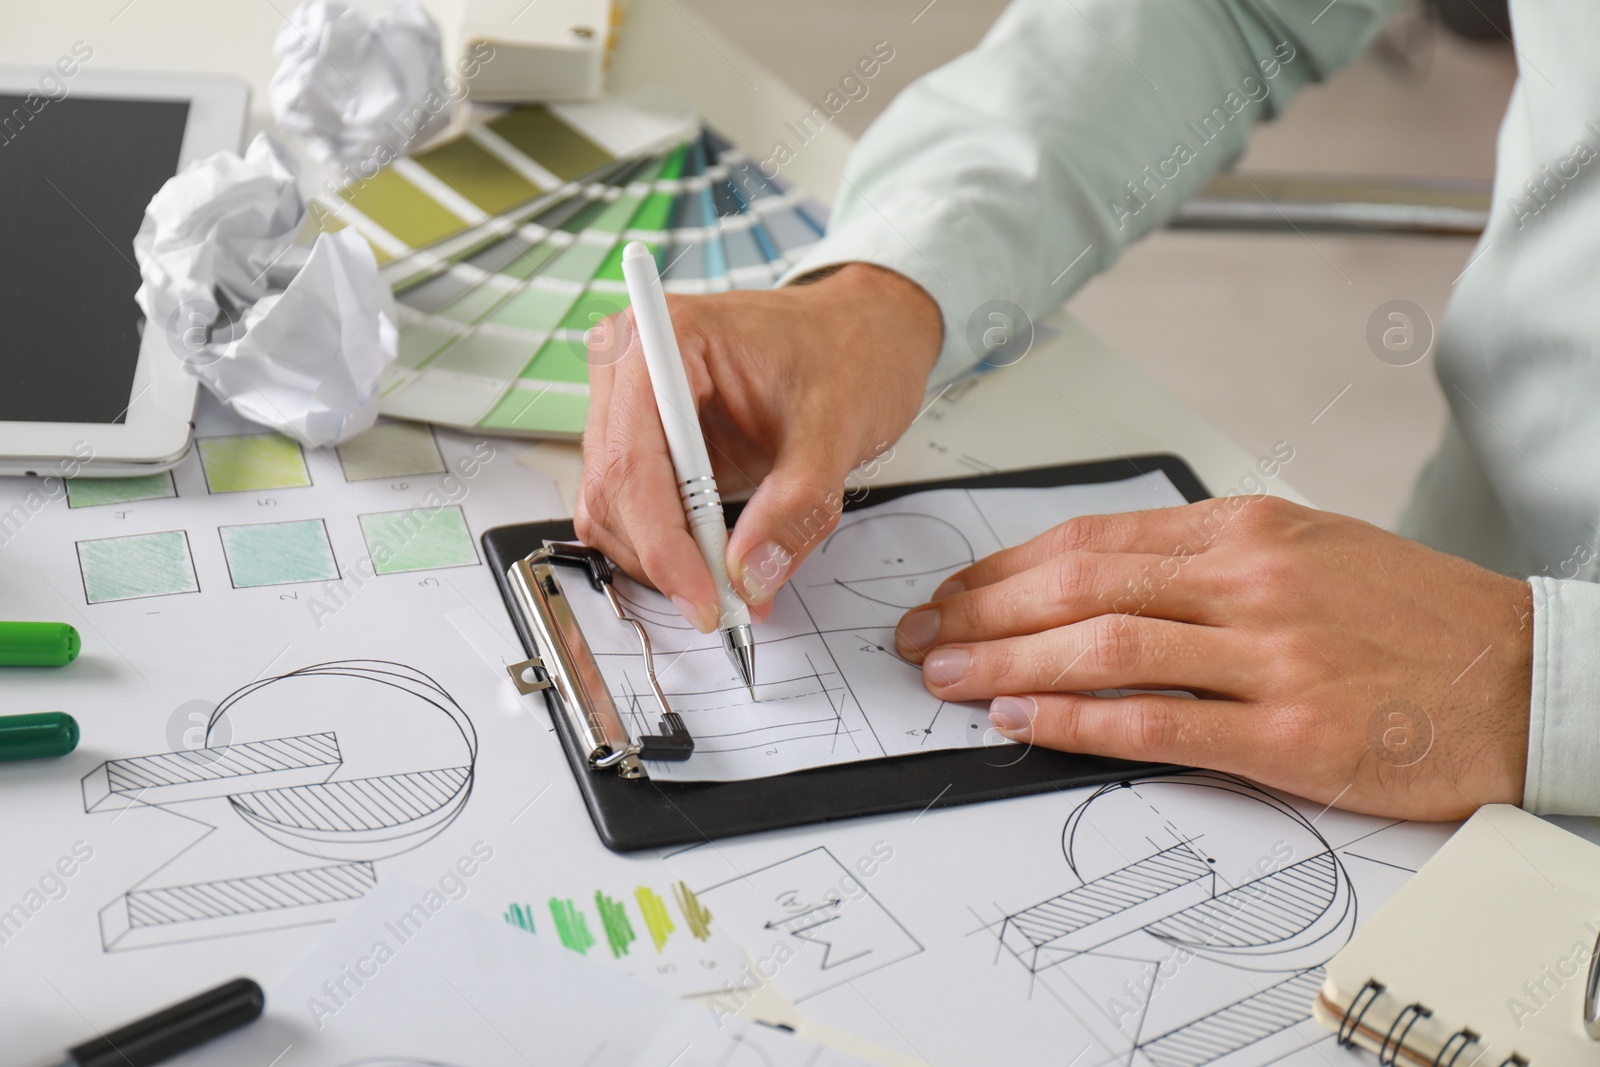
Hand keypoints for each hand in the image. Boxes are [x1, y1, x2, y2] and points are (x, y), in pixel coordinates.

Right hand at [577, 264, 941, 630]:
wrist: (860, 334)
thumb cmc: (847, 353)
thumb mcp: (837, 427)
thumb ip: (795, 504)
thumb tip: (752, 574)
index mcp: (666, 338)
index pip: (632, 461)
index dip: (662, 543)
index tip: (706, 598)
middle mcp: (631, 366)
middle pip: (612, 491)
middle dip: (666, 560)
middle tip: (728, 605)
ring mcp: (630, 405)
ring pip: (613, 511)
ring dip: (666, 561)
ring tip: (734, 582)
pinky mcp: (645, 441)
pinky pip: (634, 511)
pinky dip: (671, 549)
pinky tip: (718, 558)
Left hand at [893, 495, 1533, 819]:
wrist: (1525, 675)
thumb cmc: (1414, 615)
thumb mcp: (1307, 549)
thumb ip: (1205, 561)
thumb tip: (1100, 582)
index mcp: (1246, 531)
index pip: (1093, 540)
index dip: (1006, 568)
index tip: (956, 591)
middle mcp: (1250, 582)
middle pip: (1080, 587)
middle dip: (984, 612)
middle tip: (924, 635)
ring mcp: (1270, 657)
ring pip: (1105, 648)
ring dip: (1009, 664)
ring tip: (949, 677)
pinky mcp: (1292, 735)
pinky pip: (1158, 725)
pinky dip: (1078, 723)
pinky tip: (1024, 723)